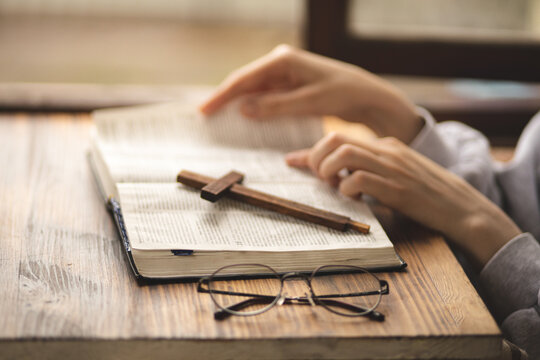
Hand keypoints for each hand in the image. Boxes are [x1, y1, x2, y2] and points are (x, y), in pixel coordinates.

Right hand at [200, 45, 422, 143]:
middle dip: (225, 100)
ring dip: (238, 105)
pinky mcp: (290, 86)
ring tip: (218, 120)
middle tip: (205, 117)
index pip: (244, 79)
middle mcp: (280, 63)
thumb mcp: (309, 102)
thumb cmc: (342, 94)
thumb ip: (275, 106)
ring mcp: (284, 74)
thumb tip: (242, 108)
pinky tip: (243, 120)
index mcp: (283, 60)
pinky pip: (266, 98)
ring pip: (253, 91)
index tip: (205, 111)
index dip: (222, 96)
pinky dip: (254, 109)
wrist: (366, 96)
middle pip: (245, 83)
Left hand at [286, 133, 520, 267]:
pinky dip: (348, 188)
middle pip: (336, 139)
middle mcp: (386, 151)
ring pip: (344, 153)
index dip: (311, 151)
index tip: (292, 161)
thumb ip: (370, 170)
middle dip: (317, 157)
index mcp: (385, 146)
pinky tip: (353, 197)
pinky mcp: (396, 187)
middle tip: (321, 178)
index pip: (339, 138)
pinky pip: (360, 178)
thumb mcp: (397, 175)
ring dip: (329, 170)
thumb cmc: (426, 194)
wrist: (461, 207)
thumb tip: (339, 177)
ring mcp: (392, 167)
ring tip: (335, 185)